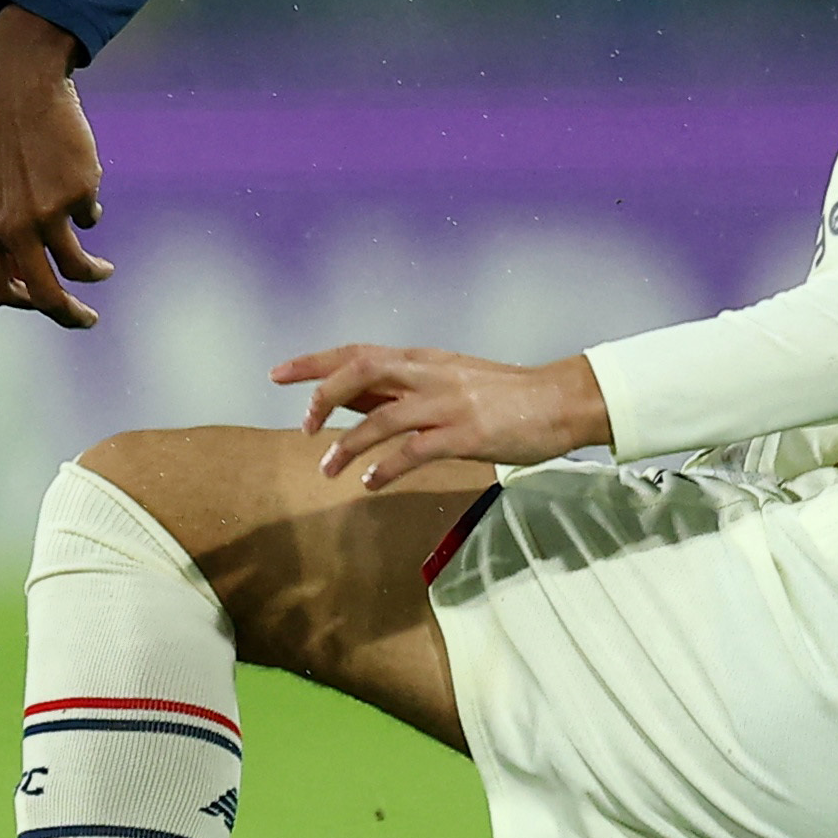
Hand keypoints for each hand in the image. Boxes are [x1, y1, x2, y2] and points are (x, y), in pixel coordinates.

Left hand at [0, 4, 113, 326]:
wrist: (17, 81)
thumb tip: (18, 274)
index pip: (0, 291)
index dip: (24, 305)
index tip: (41, 306)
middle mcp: (13, 228)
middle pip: (46, 296)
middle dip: (69, 317)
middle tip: (85, 320)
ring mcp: (49, 212)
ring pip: (78, 266)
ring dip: (94, 273)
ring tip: (103, 270)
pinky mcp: (81, 191)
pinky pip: (90, 216)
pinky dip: (88, 210)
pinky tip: (78, 181)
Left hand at [274, 340, 611, 486]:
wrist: (560, 401)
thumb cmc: (502, 396)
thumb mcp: (444, 382)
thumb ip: (399, 390)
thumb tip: (347, 399)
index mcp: (422, 361)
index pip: (357, 353)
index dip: (314, 362)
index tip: (277, 373)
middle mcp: (429, 375)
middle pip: (361, 373)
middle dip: (323, 396)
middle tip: (303, 426)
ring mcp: (448, 404)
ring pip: (383, 418)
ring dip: (348, 445)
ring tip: (328, 469)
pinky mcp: (468, 434)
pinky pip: (416, 452)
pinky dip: (387, 468)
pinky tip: (371, 484)